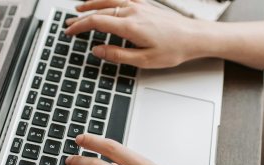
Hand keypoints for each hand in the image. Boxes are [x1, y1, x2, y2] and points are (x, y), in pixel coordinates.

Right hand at [64, 0, 213, 68]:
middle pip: (99, 10)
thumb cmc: (174, 49)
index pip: (96, 22)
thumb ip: (118, 55)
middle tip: (68, 24)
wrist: (195, 37)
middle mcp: (132, 11)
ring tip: (79, 8)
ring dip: (91, 3)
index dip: (79, 27)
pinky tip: (105, 1)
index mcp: (130, 26)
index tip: (68, 32)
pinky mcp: (145, 5)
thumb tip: (97, 50)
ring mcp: (139, 5)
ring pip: (108, 0)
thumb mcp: (144, 60)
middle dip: (81, 18)